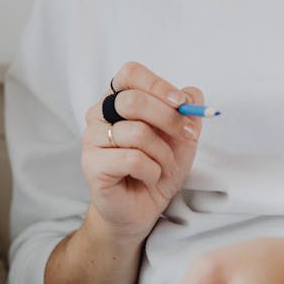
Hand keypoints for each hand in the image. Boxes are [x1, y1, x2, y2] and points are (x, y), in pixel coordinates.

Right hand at [80, 62, 201, 238]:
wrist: (140, 210)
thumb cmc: (156, 169)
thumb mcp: (181, 139)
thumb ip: (187, 112)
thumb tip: (191, 94)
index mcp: (118, 100)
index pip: (130, 73)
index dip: (157, 84)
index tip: (181, 103)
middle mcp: (99, 114)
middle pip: (132, 100)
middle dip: (169, 119)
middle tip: (188, 137)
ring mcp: (92, 139)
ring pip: (136, 132)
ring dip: (163, 154)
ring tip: (164, 167)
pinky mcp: (92, 164)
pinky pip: (132, 159)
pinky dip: (152, 171)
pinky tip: (149, 178)